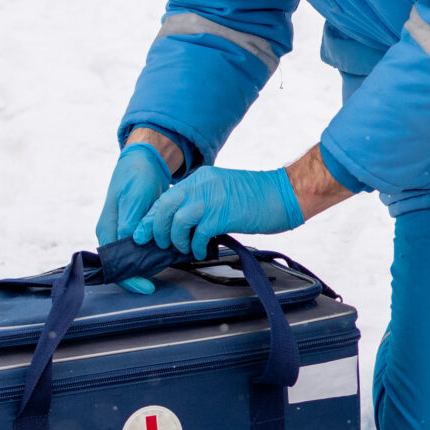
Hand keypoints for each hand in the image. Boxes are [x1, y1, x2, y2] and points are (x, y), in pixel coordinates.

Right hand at [96, 142, 175, 292]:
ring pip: (136, 259)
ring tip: (170, 269)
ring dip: (151, 266)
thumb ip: (130, 221)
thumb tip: (129, 242)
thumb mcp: (133, 197)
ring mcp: (126, 234)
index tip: (147, 287)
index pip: (114, 263)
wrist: (144, 163)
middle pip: (125, 265)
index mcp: (107, 230)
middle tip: (160, 282)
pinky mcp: (138, 231)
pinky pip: (146, 249)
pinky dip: (157, 255)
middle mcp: (114, 235)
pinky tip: (171, 256)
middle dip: (142, 276)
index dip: (130, 278)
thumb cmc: (135, 177)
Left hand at [134, 166, 303, 259]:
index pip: (166, 197)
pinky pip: (197, 234)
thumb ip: (204, 201)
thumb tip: (185, 223)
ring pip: (176, 220)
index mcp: (201, 178)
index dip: (151, 217)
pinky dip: (196, 246)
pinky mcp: (222, 214)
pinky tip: (202, 251)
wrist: (285, 194)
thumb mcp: (224, 192)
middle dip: (156, 229)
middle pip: (164, 207)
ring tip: (185, 248)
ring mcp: (212, 198)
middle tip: (161, 244)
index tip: (144, 232)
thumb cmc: (259, 198)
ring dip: (177, 239)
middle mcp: (202, 184)